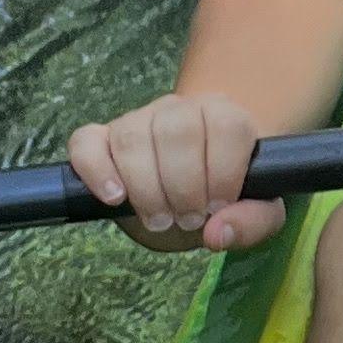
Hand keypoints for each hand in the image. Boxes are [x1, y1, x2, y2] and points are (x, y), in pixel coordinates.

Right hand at [65, 93, 284, 254]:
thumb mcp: (255, 213)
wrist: (192, 185)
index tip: (218, 206)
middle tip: (187, 219)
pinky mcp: (102, 138)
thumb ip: (253, 221)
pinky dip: (96, 170)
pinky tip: (115, 197)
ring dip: (145, 187)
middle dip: (183, 186)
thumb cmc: (225, 194)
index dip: (223, 172)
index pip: (226, 125)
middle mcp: (180, 109)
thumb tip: (216, 233)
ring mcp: (137, 119)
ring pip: (132, 136)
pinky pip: (86, 141)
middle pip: (176, 131)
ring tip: (159, 218)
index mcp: (225, 116)